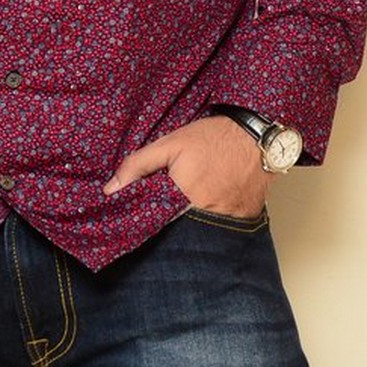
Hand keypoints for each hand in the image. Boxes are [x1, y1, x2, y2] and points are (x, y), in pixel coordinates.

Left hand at [102, 116, 270, 217]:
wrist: (256, 135)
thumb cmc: (211, 138)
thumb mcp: (169, 144)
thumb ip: (138, 165)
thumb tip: (110, 189)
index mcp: (183, 198)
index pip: (155, 221)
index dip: (147, 218)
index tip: (140, 215)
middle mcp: (206, 215)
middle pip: (178, 230)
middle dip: (170, 223)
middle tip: (171, 206)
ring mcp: (228, 221)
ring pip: (202, 231)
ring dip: (193, 224)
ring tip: (193, 205)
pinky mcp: (245, 220)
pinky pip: (225, 229)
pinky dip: (216, 221)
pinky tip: (214, 205)